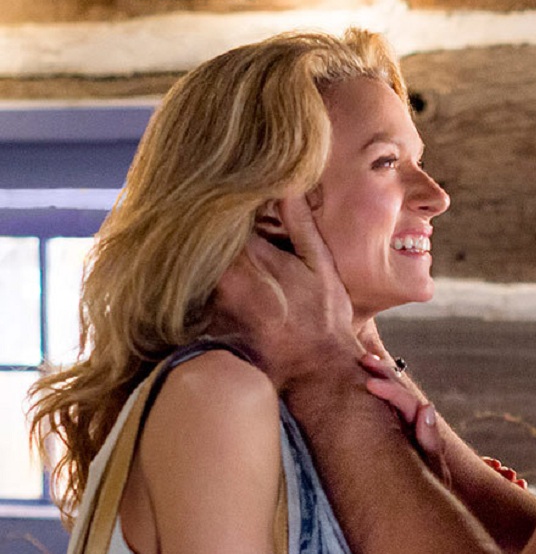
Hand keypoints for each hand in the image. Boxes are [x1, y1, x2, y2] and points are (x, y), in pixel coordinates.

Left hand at [212, 196, 360, 387]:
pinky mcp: (205, 321)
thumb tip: (288, 183)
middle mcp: (222, 278)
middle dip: (211, 222)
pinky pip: (194, 289)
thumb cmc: (323, 317)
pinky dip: (199, 277)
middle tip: (220, 206)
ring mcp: (210, 302)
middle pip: (201, 236)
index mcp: (249, 257)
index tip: (232, 189)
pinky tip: (211, 271)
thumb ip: (300, 223)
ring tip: (214, 235)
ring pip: (195, 261)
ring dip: (204, 248)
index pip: (222, 214)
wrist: (313, 370)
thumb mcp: (321, 264)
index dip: (226, 200)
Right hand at [361, 354, 449, 486]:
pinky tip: (362, 385)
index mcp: (422, 430)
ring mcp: (406, 430)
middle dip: (384, 374)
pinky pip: (386, 412)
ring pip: (394, 399)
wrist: (425, 516)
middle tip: (363, 360)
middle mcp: (416, 426)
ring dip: (381, 379)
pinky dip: (376, 397)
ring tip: (364, 362)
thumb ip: (429, 441)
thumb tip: (427, 407)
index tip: (369, 383)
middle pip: (400, 392)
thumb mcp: (430, 469)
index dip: (390, 390)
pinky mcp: (396, 438)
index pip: (407, 403)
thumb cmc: (429, 494)